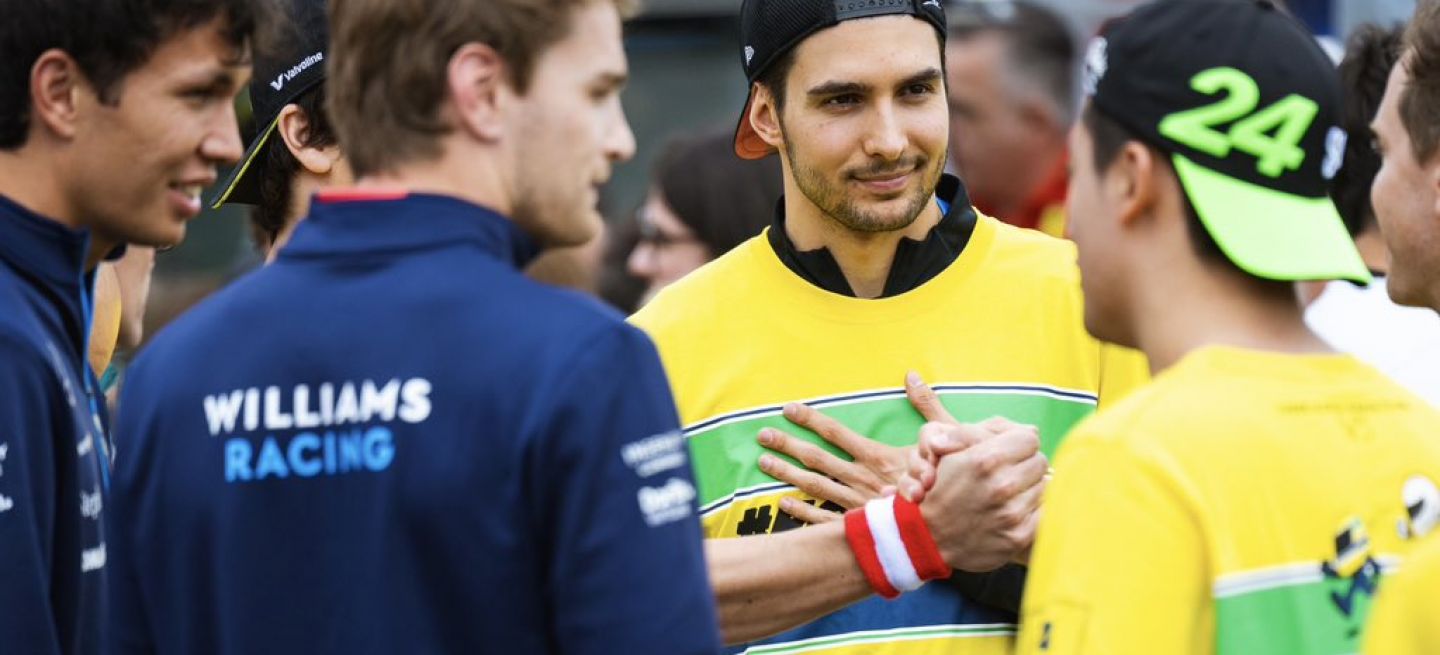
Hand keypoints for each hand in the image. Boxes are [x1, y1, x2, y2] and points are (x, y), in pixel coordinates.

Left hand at [756, 372, 964, 523]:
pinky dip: (802, 512)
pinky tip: (783, 503)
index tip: (788, 409)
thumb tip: (913, 375)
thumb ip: (927, 406)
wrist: (955, 527)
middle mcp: (861, 479)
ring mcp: (857, 504)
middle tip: (762, 435)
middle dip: (787, 445)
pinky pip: (824, 519)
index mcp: (877, 456)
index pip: (836, 432)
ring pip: (814, 487)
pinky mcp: (860, 526)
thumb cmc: (952, 482)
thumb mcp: (946, 438)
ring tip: (763, 462)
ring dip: (787, 474)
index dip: (810, 419)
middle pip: (817, 458)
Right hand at [915, 420, 1048, 571]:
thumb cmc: (938, 489)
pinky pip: (1045, 512)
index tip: (1009, 453)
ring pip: (1044, 487)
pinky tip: (1014, 511)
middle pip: (1040, 462)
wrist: (927, 538)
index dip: (1018, 444)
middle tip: (1007, 473)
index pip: (1030, 439)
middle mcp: (1002, 485)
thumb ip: (982, 431)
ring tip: (1007, 494)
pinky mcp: (1020, 536)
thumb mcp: (947, 450)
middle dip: (1025, 465)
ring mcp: (1012, 513)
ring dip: (1029, 488)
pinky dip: (1033, 510)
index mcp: (985, 459)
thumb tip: (1031, 430)